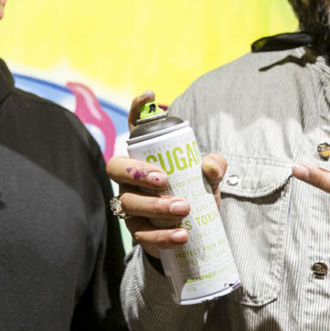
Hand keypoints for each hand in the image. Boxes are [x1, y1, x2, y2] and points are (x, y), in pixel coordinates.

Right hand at [107, 91, 226, 257]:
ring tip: (184, 209)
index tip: (151, 94)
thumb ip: (213, 168)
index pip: (136, 128)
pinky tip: (181, 235)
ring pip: (129, 203)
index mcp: (145, 156)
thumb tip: (210, 166)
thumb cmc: (194, 193)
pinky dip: (161, 236)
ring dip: (156, 206)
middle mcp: (129, 178)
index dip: (139, 109)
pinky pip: (141, 234)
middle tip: (164, 180)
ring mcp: (129, 204)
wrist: (193, 232)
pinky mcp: (137, 231)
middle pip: (116, 167)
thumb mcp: (206, 179)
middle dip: (137, 171)